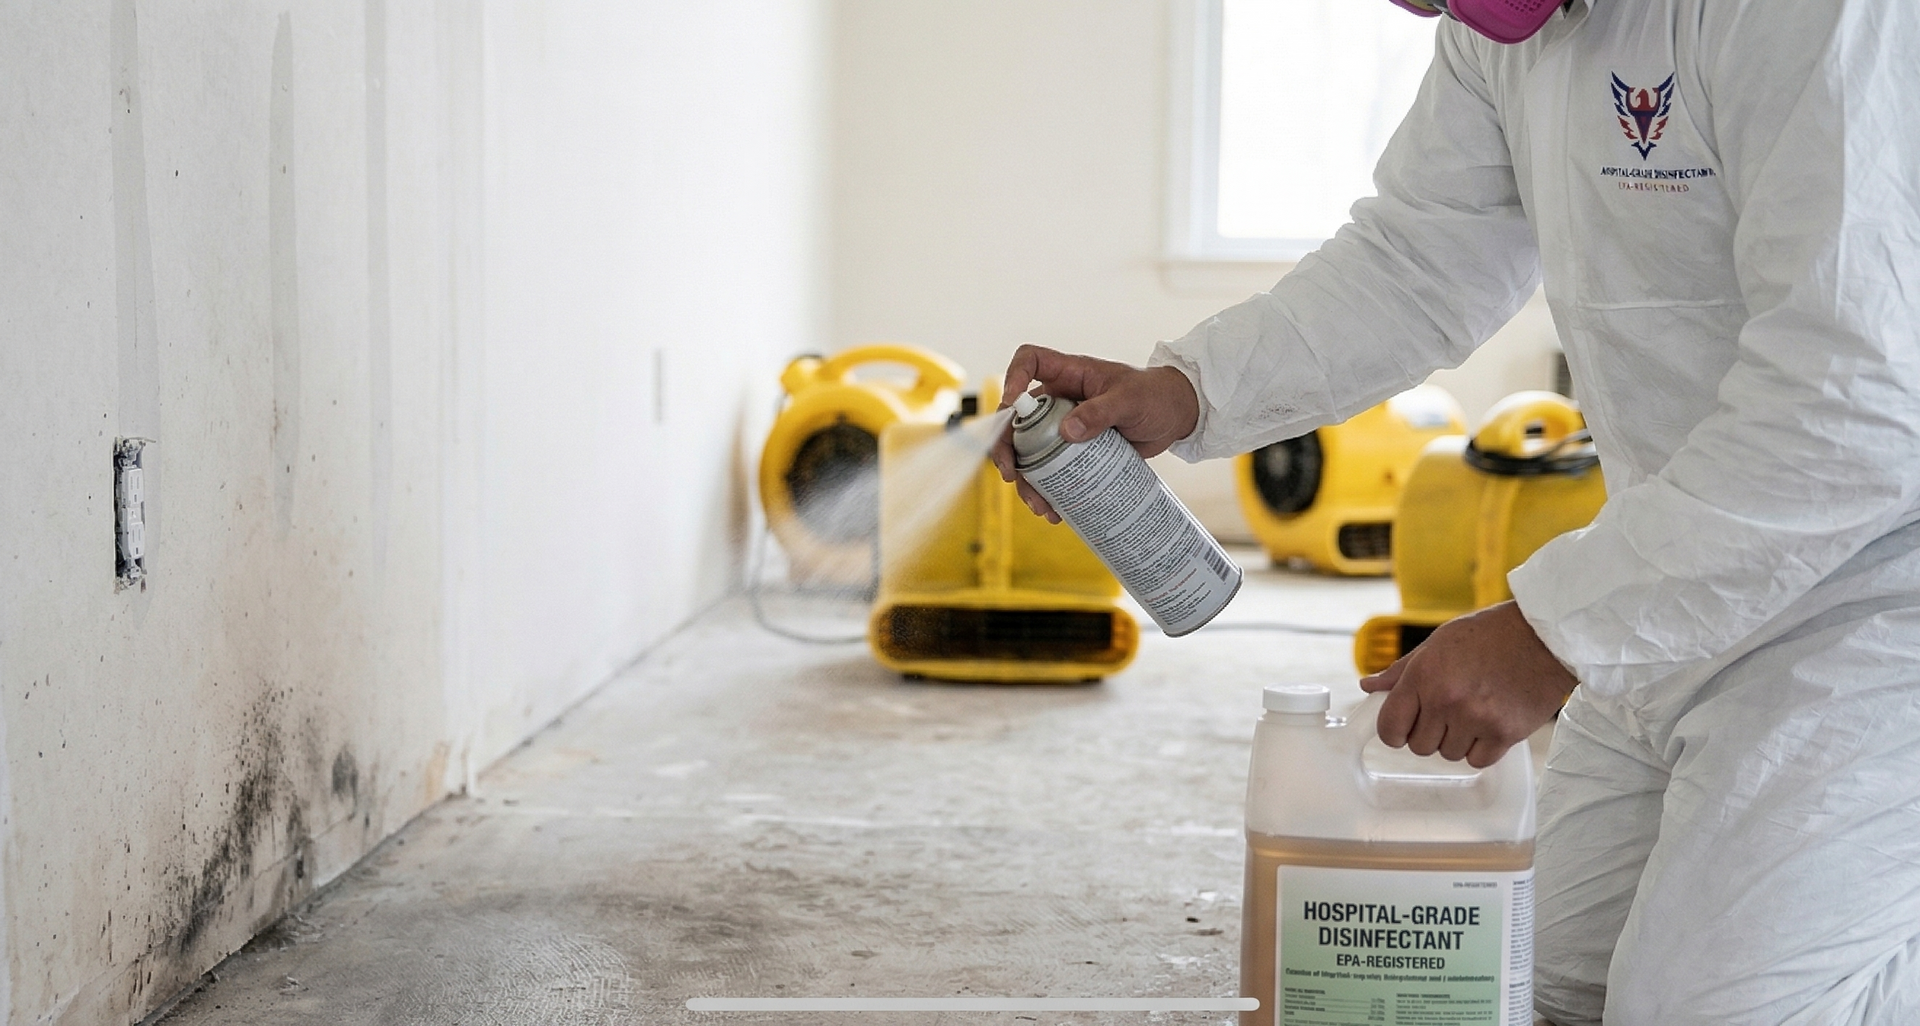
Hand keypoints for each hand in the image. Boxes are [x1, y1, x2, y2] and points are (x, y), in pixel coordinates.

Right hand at [991, 345, 1200, 520]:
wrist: (1176, 417)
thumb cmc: (1155, 396)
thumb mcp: (1130, 400)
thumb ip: (1101, 412)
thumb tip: (1067, 432)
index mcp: (1069, 375)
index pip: (1029, 362)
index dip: (1014, 377)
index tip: (1012, 405)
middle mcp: (1059, 400)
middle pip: (1016, 419)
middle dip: (1007, 449)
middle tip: (1012, 475)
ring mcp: (1064, 427)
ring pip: (1030, 452)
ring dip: (1028, 481)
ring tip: (1040, 505)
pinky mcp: (1075, 453)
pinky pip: (1052, 472)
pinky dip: (1049, 492)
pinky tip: (1055, 510)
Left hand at [1359, 601, 1575, 768]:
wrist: (1544, 636)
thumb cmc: (1491, 634)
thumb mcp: (1439, 642)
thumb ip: (1402, 670)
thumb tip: (1369, 687)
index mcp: (1424, 676)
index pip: (1390, 726)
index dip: (1393, 732)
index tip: (1401, 729)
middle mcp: (1446, 700)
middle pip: (1419, 746)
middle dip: (1428, 733)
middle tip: (1448, 712)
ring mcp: (1476, 719)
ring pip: (1448, 755)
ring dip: (1456, 740)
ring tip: (1474, 711)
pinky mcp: (1504, 734)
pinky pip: (1478, 760)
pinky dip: (1481, 749)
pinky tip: (1489, 724)